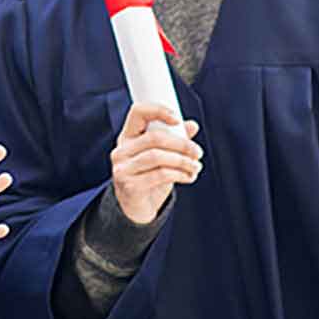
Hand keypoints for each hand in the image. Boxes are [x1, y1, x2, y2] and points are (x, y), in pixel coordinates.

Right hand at [108, 103, 201, 224]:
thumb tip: (192, 125)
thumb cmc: (149, 176)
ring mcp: (122, 169)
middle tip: (197, 152)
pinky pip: (160, 175)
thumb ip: (175, 139)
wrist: (136, 207)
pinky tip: (189, 176)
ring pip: (158, 157)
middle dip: (181, 144)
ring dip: (183, 161)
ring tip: (195, 166)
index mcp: (127, 137)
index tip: (177, 119)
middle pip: (154, 138)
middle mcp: (121, 151)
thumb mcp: (162, 156)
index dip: (158, 111)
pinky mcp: (130, 186)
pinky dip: (180, 174)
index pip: (138, 112)